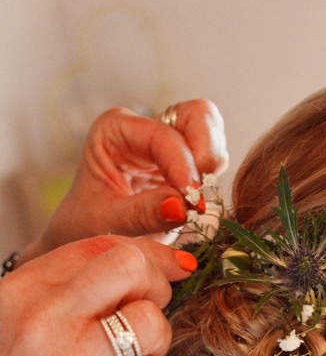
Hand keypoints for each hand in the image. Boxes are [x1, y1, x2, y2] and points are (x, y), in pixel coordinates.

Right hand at [0, 237, 195, 355]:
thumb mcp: (17, 329)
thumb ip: (65, 294)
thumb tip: (142, 261)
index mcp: (20, 293)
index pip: (100, 245)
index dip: (145, 255)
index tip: (166, 270)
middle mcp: (41, 322)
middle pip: (131, 267)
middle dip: (156, 285)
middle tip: (148, 314)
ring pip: (151, 323)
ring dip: (155, 343)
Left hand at [23, 99, 227, 258]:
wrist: (83, 240)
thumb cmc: (84, 228)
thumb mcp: (106, 224)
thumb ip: (143, 214)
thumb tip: (183, 207)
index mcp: (116, 130)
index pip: (163, 135)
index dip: (183, 167)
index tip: (192, 203)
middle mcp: (145, 129)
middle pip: (197, 115)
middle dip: (207, 152)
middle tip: (199, 195)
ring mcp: (168, 145)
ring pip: (211, 135)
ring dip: (213, 169)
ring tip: (197, 204)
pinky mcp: (184, 166)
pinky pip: (212, 163)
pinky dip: (212, 182)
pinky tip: (197, 207)